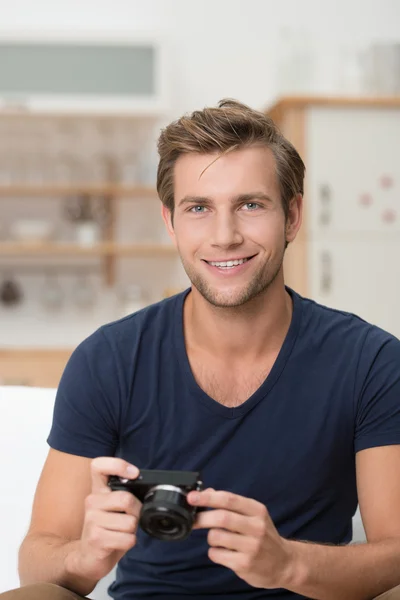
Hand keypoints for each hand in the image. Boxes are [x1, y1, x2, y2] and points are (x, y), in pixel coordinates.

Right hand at [71, 457, 141, 581]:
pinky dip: (129, 543)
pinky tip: (118, 543)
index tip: (134, 473)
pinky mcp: (96, 539)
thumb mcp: (113, 509)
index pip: (99, 466)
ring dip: (132, 531)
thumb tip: (144, 491)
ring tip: (120, 533)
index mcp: (98, 491)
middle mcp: (92, 502)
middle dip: (136, 512)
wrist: (88, 558)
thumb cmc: (106, 531)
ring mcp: (92, 520)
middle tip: (130, 519)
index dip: (118, 465)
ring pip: (130, 522)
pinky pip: (128, 539)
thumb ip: (123, 496)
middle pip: (126, 498)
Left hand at [188, 489, 294, 589]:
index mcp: (257, 510)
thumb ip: (231, 504)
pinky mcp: (244, 564)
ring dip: (210, 537)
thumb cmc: (263, 536)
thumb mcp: (253, 515)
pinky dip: (214, 552)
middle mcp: (256, 527)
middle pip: (221, 518)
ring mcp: (251, 547)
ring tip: (219, 540)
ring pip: (216, 537)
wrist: (284, 564)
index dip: (207, 498)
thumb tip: (206, 492)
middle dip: (202, 518)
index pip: (229, 499)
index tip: (192, 498)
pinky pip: (216, 554)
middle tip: (194, 521)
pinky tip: (225, 553)